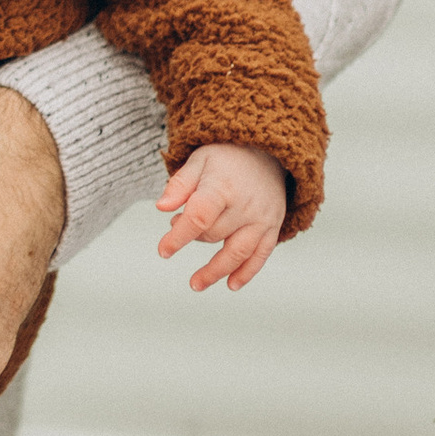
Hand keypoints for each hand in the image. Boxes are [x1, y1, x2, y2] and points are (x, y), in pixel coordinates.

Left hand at [156, 141, 286, 292]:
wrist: (268, 151)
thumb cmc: (227, 157)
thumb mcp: (199, 160)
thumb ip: (180, 184)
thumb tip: (161, 207)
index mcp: (223, 186)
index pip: (199, 217)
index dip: (178, 237)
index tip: (163, 251)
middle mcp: (246, 205)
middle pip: (213, 235)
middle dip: (192, 237)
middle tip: (179, 228)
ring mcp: (262, 219)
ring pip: (238, 253)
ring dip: (216, 272)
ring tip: (196, 284)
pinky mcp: (273, 227)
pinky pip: (261, 255)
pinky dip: (247, 272)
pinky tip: (231, 285)